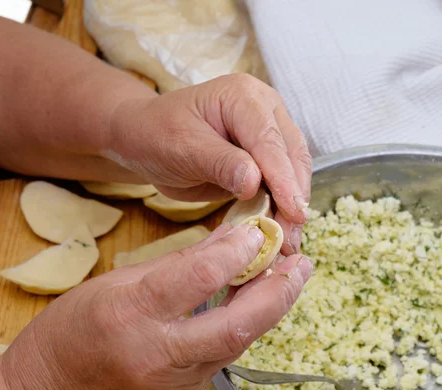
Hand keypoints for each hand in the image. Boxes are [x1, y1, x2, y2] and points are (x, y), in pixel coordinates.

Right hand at [0, 224, 312, 389]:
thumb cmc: (73, 331)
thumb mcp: (118, 282)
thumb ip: (179, 263)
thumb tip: (228, 241)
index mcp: (131, 314)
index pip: (196, 279)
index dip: (234, 252)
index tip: (257, 230)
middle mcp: (157, 354)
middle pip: (235, 326)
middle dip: (277, 292)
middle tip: (302, 263)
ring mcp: (173, 383)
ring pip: (237, 343)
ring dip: (270, 308)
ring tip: (293, 277)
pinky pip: (223, 356)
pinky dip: (246, 326)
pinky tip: (260, 302)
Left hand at [106, 74, 312, 254]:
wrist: (146, 139)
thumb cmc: (158, 135)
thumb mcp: (182, 148)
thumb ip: (220, 163)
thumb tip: (256, 182)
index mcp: (244, 97)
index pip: (270, 140)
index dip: (283, 178)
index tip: (292, 211)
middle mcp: (265, 109)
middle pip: (291, 155)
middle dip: (293, 196)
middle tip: (291, 236)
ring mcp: (270, 132)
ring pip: (294, 170)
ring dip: (293, 206)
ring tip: (289, 240)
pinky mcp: (267, 156)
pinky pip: (283, 182)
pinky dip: (283, 207)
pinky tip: (282, 231)